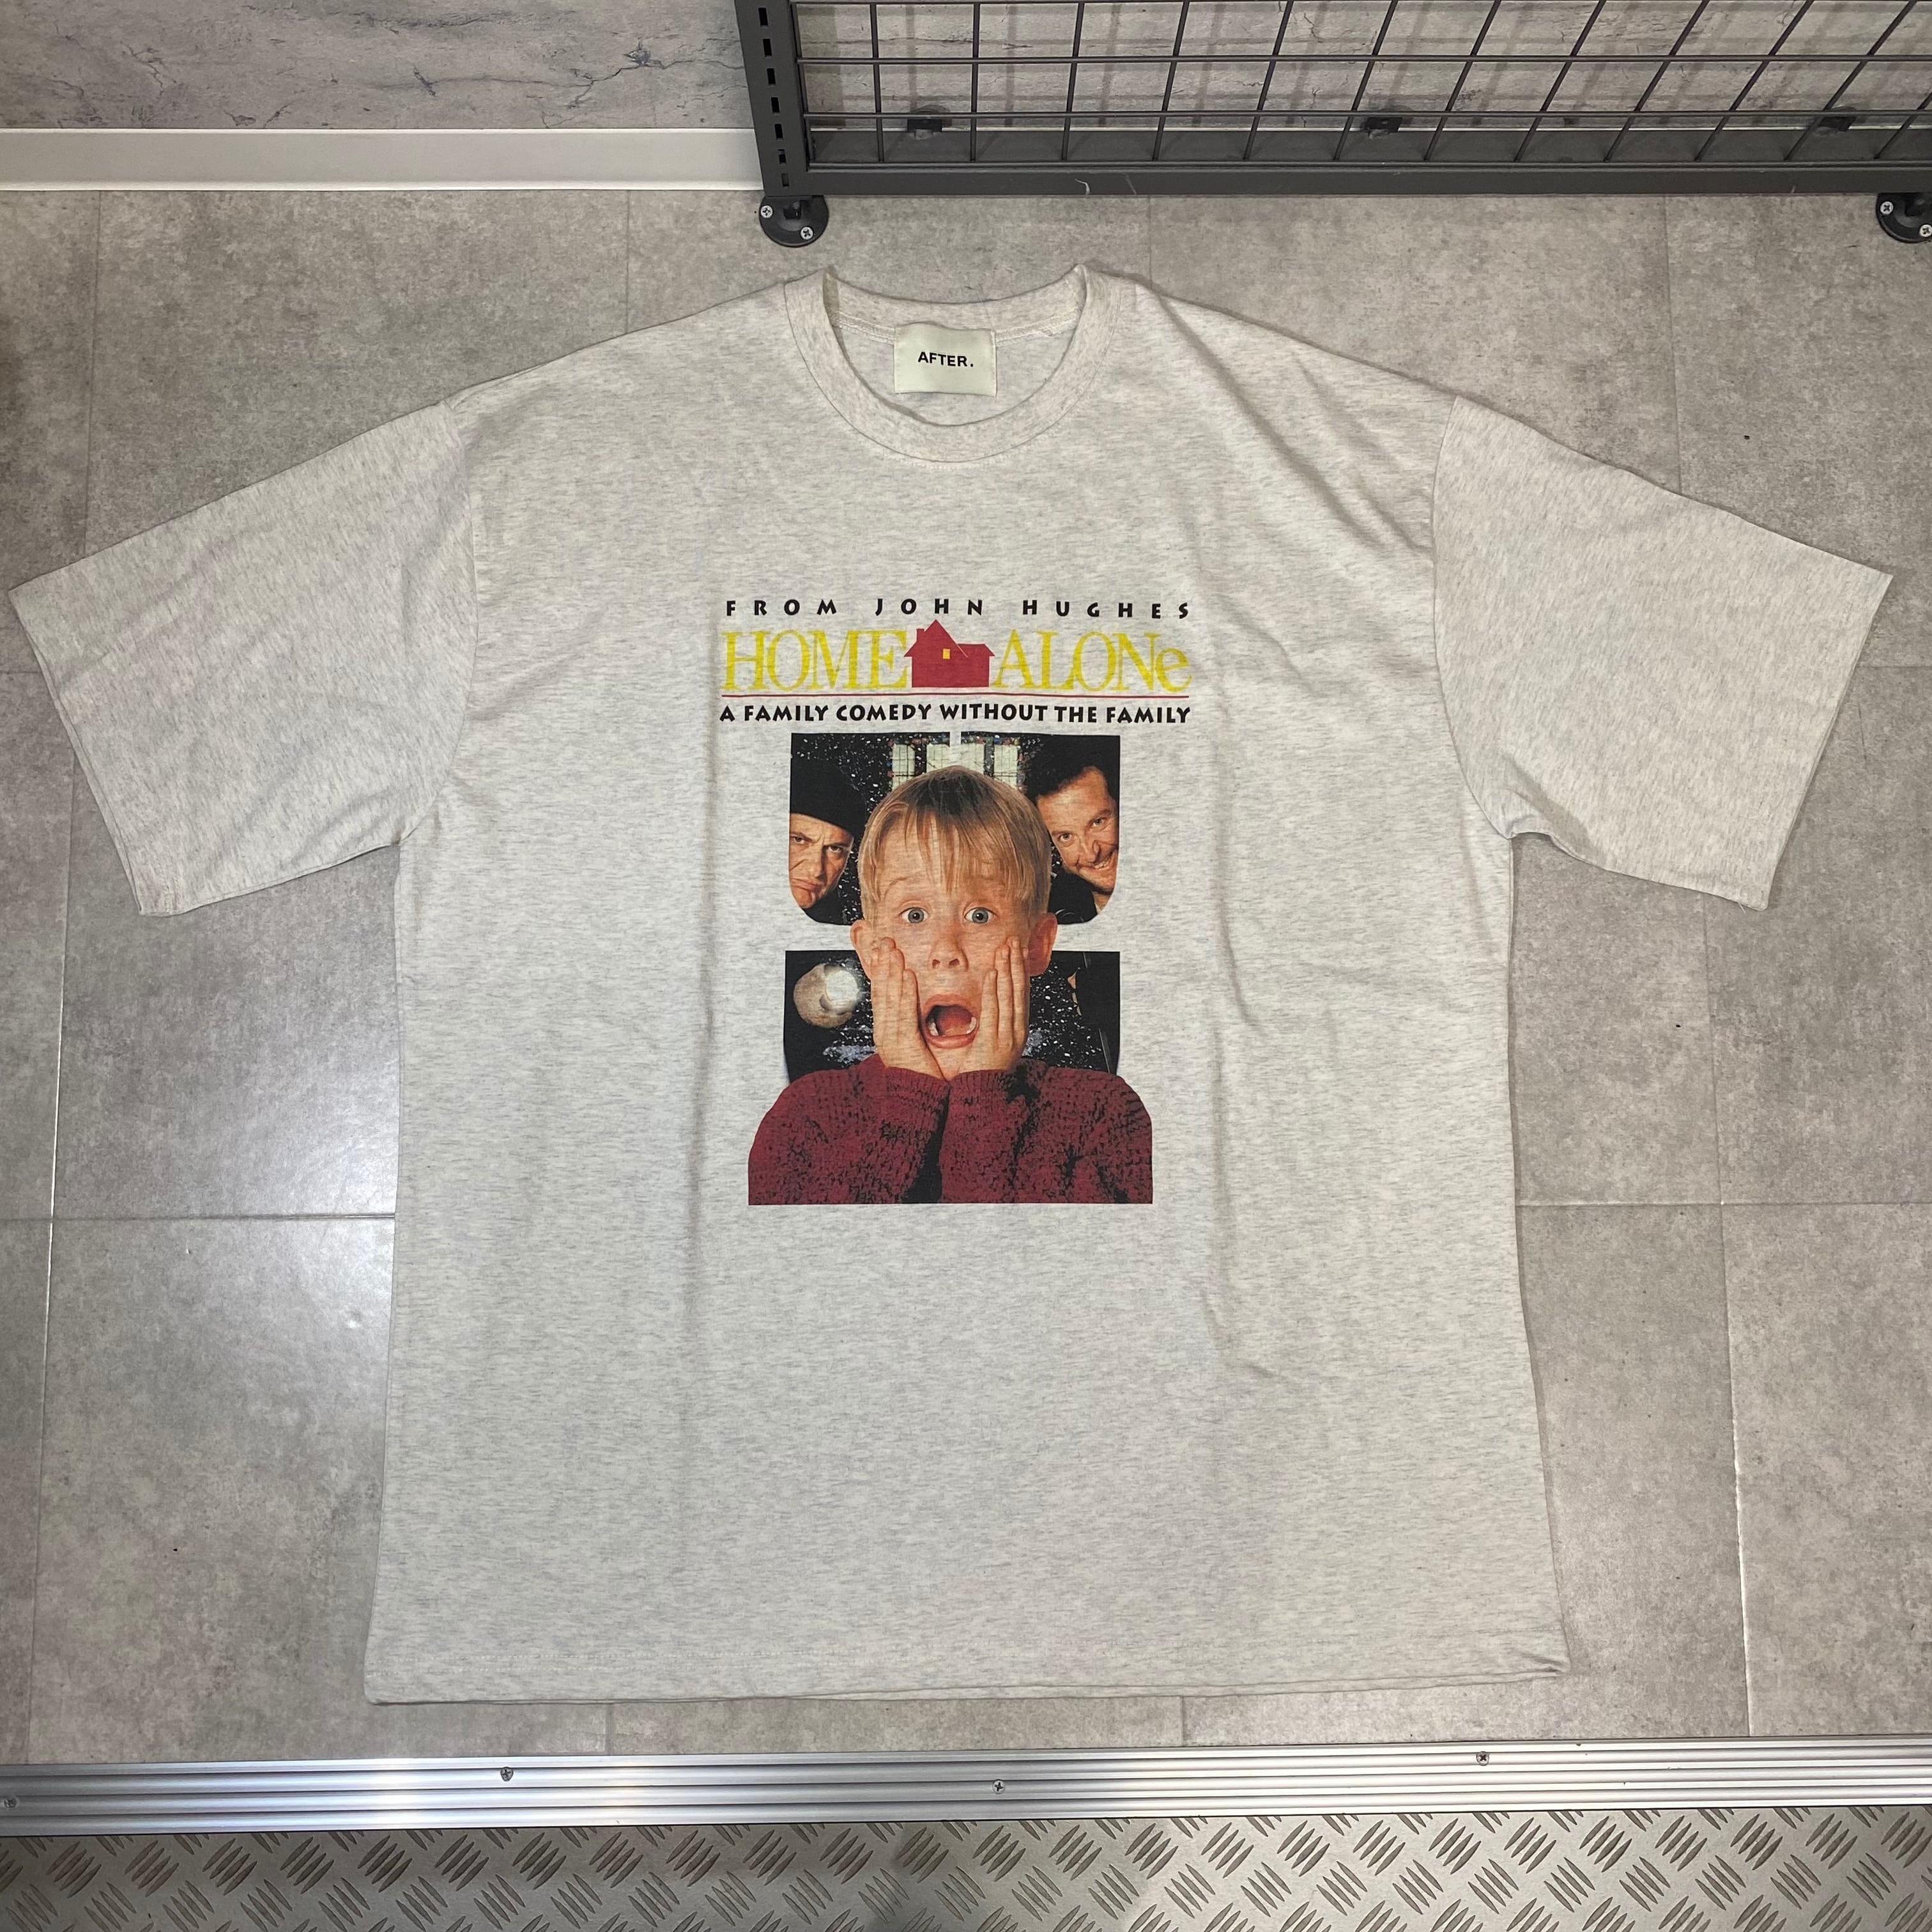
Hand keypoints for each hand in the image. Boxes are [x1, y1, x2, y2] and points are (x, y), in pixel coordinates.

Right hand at [862, 935, 945, 1081]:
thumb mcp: (914, 1043)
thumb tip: (915, 1007)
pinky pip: (903, 1013)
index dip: (880, 971)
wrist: (918, 1103)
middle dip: (882, 964)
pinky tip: (907, 975)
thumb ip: (912, 1024)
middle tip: (883, 940)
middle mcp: (884, 1031)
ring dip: (892, 972)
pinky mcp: (902, 1045)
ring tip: (893, 950)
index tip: (880, 949)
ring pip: (890, 998)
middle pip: (881, 992)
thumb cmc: (921, 1074)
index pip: (881, 994)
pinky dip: (905, 993)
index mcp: (887, 1030)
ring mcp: (890, 1038)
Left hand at [960, 939, 1028, 1077]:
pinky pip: (994, 1009)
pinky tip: (995, 973)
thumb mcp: (993, 1047)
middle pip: (1018, 991)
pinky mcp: (993, 1040)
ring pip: (1009, 996)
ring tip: (1005, 949)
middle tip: (1013, 942)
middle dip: (1016, 964)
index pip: (1020, 995)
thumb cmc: (984, 1076)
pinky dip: (995, 990)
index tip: (1017, 953)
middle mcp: (1015, 1031)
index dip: (1019, 972)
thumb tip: (990, 1011)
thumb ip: (993, 1028)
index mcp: (1016, 1031)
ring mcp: (1007, 1035)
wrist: (984, 1099)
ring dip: (1007, 970)